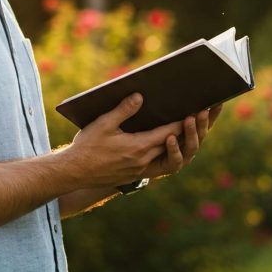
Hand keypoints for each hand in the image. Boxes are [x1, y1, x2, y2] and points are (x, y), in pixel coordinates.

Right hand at [61, 93, 183, 188]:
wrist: (74, 173)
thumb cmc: (87, 147)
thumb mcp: (103, 124)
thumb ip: (123, 110)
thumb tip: (139, 96)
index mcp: (138, 147)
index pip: (169, 133)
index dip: (182, 122)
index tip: (195, 111)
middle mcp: (143, 161)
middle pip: (172, 145)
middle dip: (186, 131)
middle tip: (197, 118)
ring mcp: (140, 170)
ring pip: (167, 157)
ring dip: (178, 145)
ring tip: (185, 132)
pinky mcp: (134, 175)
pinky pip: (157, 165)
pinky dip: (165, 154)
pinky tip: (164, 145)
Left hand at [142, 104, 222, 178]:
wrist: (136, 161)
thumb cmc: (146, 134)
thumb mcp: (155, 118)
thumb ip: (165, 107)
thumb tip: (166, 88)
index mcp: (188, 131)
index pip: (204, 121)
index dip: (213, 113)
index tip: (219, 102)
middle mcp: (188, 144)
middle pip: (201, 133)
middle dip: (203, 121)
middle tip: (203, 110)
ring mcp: (182, 157)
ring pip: (192, 146)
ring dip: (191, 133)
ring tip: (189, 120)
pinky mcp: (170, 167)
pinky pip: (175, 159)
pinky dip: (174, 149)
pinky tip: (170, 138)